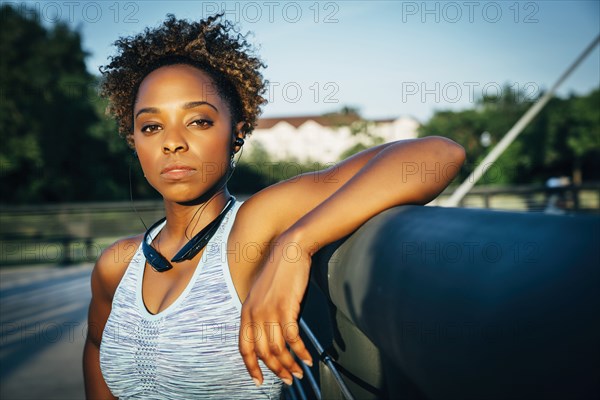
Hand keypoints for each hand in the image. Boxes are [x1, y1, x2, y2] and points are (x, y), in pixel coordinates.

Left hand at [238, 233, 313, 385]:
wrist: (289, 250)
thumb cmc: (278, 270)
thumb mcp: (261, 294)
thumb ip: (261, 314)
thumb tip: (269, 336)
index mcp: (246, 311)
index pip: (244, 347)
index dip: (251, 367)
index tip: (259, 381)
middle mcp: (255, 313)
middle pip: (262, 352)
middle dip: (276, 370)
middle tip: (288, 379)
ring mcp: (270, 311)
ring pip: (278, 348)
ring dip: (290, 364)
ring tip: (299, 372)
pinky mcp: (286, 308)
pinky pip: (293, 338)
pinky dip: (301, 352)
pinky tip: (308, 358)